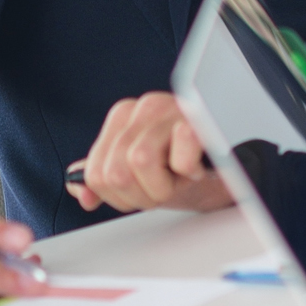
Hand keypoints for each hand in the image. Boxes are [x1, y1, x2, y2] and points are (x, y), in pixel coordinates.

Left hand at [67, 92, 227, 213]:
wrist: (228, 167)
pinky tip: (195, 169)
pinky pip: (179, 157)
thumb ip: (103, 178)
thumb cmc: (182, 169)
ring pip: (140, 162)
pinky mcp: (196, 118)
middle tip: (164, 188)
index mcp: (121, 118)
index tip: (144, 191)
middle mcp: (141, 108)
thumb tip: (77, 189)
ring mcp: (169, 108)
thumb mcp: (137, 175)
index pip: (95, 173)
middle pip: (115, 172)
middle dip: (141, 196)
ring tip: (178, 179)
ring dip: (163, 186)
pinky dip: (188, 172)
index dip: (119, 197)